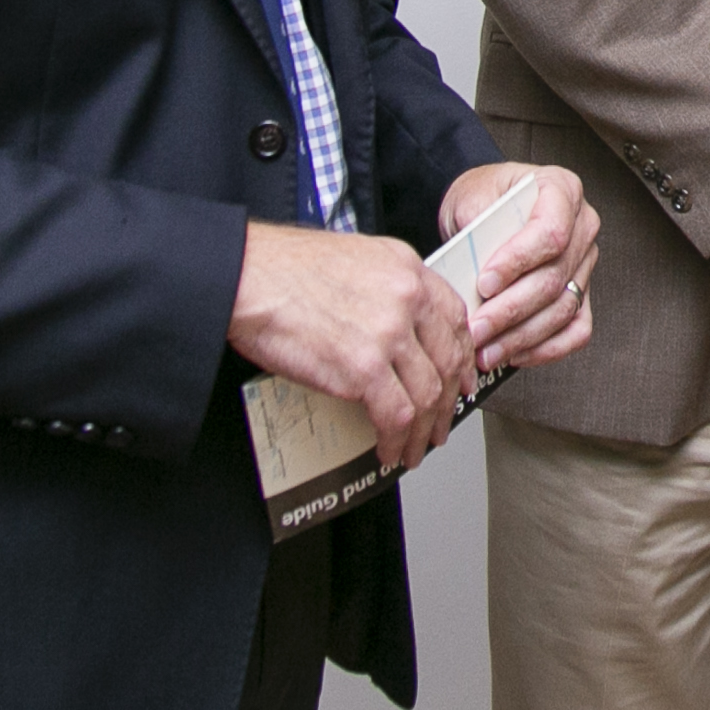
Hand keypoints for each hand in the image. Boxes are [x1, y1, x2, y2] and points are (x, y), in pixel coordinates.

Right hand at [229, 220, 473, 472]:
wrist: (246, 278)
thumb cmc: (283, 270)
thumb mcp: (355, 260)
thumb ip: (386, 288)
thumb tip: (398, 327)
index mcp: (407, 269)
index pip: (455, 318)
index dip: (463, 356)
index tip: (462, 379)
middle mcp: (407, 298)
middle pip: (447, 360)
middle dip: (448, 402)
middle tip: (443, 423)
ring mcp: (389, 333)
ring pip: (427, 394)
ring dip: (424, 430)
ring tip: (415, 447)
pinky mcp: (364, 367)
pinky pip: (397, 415)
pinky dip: (397, 439)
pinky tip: (388, 449)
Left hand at [443, 161, 599, 368]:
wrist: (485, 209)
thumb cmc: (483, 199)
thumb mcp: (472, 196)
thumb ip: (475, 225)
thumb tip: (472, 269)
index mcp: (562, 190)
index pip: (551, 233)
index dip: (518, 262)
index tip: (483, 283)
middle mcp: (582, 227)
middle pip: (554, 278)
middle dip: (510, 311)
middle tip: (475, 329)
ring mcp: (585, 263)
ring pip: (563, 309)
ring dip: (521, 337)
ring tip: (486, 350)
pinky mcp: (581, 293)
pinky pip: (576, 329)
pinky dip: (547, 348)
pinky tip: (515, 354)